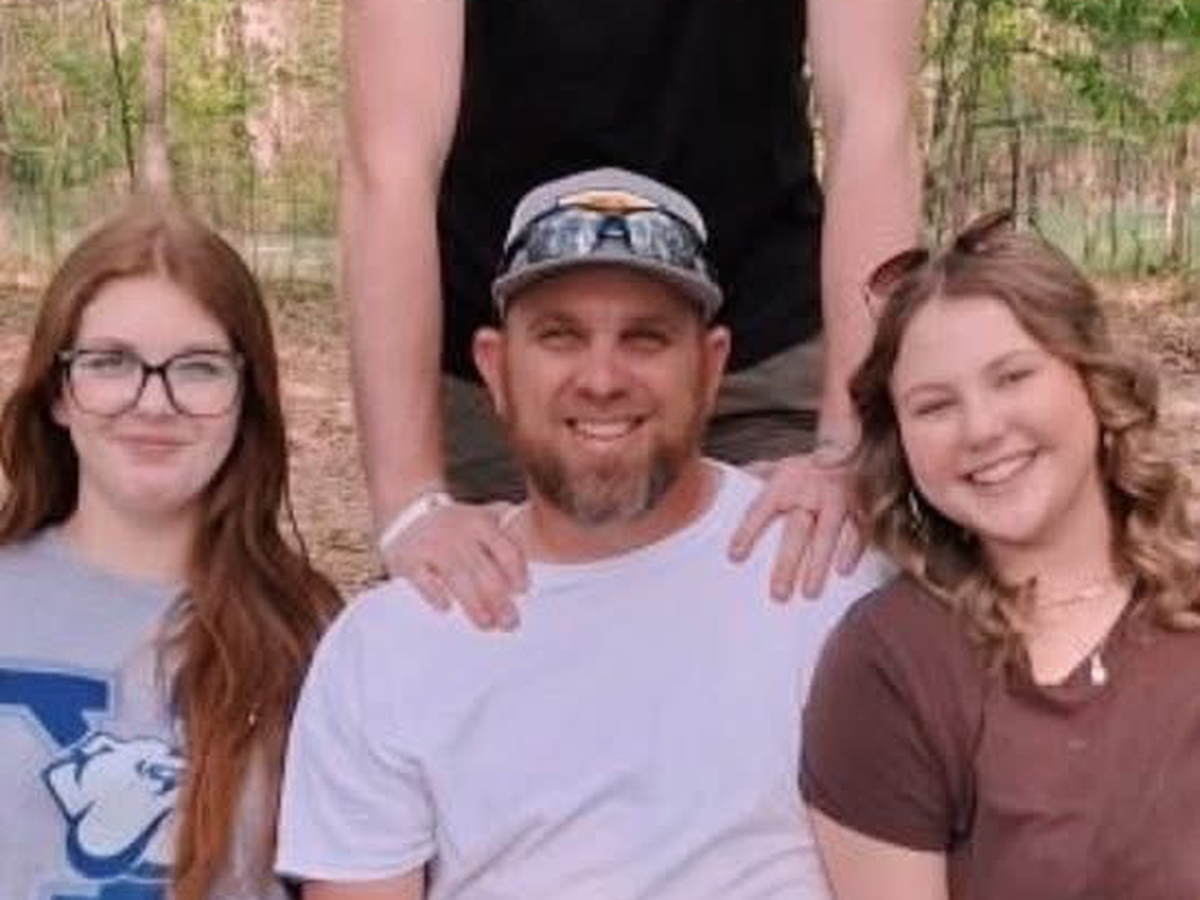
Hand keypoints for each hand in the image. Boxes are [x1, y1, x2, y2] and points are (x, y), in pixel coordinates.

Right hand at [383, 501, 527, 630]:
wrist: (407, 512)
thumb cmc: (455, 525)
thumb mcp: (482, 517)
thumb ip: (507, 528)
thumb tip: (543, 547)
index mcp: (481, 523)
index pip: (506, 550)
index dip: (517, 572)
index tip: (523, 592)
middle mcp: (458, 532)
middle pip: (485, 570)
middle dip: (500, 600)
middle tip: (510, 623)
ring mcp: (433, 545)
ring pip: (458, 577)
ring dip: (474, 604)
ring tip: (486, 624)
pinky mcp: (409, 558)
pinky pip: (423, 579)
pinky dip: (435, 594)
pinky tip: (446, 609)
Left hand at [728, 454, 863, 599]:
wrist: (851, 451)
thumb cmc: (806, 470)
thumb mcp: (778, 469)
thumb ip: (753, 478)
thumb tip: (718, 482)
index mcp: (784, 484)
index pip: (761, 509)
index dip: (748, 532)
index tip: (735, 557)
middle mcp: (809, 492)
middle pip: (796, 530)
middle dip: (787, 563)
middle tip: (778, 593)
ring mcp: (836, 501)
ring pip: (828, 534)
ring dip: (819, 564)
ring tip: (810, 593)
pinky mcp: (860, 509)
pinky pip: (858, 530)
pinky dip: (852, 550)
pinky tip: (842, 571)